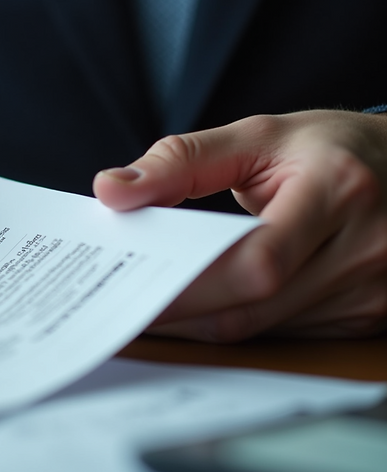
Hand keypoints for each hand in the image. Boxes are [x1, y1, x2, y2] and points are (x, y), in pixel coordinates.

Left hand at [93, 110, 386, 341]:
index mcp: (339, 191)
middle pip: (256, 307)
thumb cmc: (330, 149)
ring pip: (266, 330)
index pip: (257, 260)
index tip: (130, 288)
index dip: (189, 285)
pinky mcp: (369, 318)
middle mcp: (366, 248)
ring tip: (154, 304)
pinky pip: (286, 335)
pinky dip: (240, 323)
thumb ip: (181, 161)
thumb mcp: (260, 136)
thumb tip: (111, 190)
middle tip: (124, 306)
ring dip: (207, 322)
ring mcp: (374, 292)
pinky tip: (205, 309)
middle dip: (183, 311)